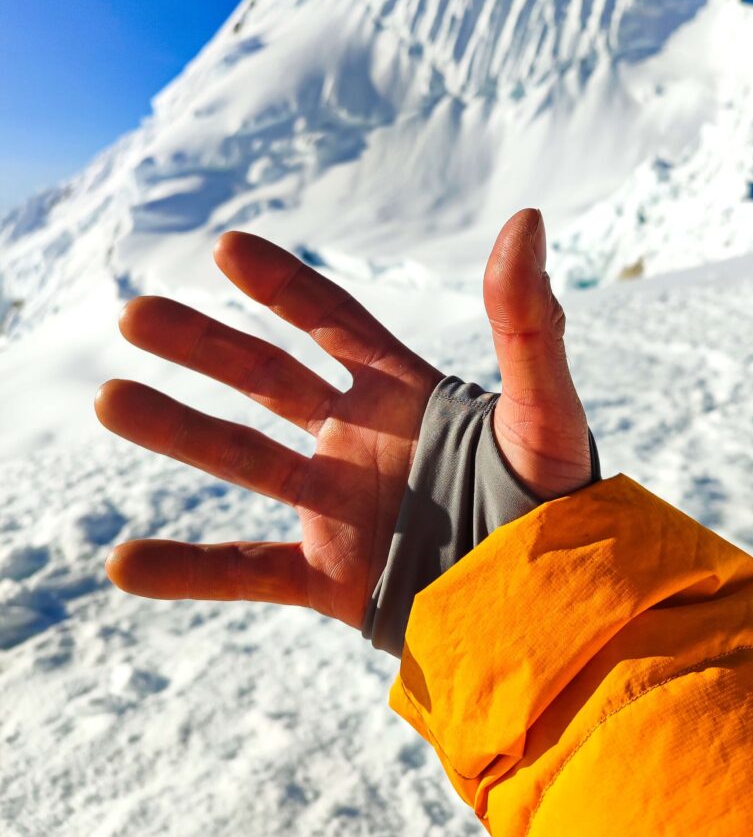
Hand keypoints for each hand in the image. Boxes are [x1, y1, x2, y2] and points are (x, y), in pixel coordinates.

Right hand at [95, 208, 591, 628]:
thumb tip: (524, 219)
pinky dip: (186, 570)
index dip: (283, 286)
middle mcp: (361, 441)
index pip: (332, 324)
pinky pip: (243, 571)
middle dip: (203, 345)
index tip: (227, 247)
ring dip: (175, 429)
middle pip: (267, 380)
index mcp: (406, 396)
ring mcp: (340, 508)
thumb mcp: (545, 413)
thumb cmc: (560, 507)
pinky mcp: (330, 578)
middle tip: (133, 316)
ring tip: (109, 398)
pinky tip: (121, 563)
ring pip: (242, 461)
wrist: (558, 616)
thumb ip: (527, 326)